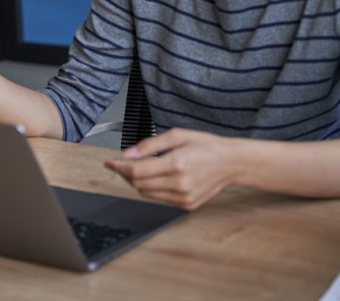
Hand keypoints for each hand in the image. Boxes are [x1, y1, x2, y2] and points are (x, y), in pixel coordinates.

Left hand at [104, 128, 240, 209]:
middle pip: (138, 183)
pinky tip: (155, 177)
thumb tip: (128, 153)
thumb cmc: (205, 145)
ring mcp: (184, 197)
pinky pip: (159, 199)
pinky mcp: (187, 205)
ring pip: (146, 193)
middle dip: (125, 173)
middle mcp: (180, 183)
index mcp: (177, 164)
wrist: (231, 163)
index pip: (137, 171)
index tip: (109, 162)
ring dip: (136, 182)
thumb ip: (150, 145)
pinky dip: (151, 189)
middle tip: (121, 162)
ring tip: (138, 168)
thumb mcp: (177, 135)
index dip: (119, 167)